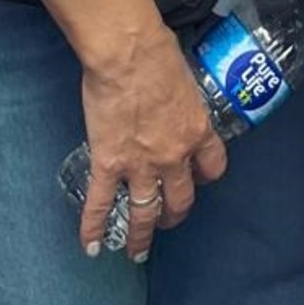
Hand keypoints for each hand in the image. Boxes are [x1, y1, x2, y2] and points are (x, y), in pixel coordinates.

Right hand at [79, 26, 226, 260]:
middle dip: (174, 214)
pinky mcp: (108, 165)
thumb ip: (182, 99)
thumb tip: (173, 95)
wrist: (127, 53)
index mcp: (197, 131)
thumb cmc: (157, 53)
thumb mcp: (185, 78)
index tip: (198, 179)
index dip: (205, 177)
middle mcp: (173, 156)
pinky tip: (90, 246)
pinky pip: (101, 205)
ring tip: (136, 251)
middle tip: (166, 219)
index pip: (213, 167)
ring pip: (144, 213)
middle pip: (180, 199)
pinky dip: (94, 229)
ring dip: (140, 236)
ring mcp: (140, 165)